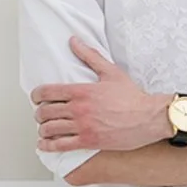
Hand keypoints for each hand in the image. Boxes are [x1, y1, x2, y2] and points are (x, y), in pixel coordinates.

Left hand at [33, 38, 176, 153]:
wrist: (150, 118)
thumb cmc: (133, 96)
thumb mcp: (110, 72)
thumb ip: (89, 55)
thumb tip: (73, 41)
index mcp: (81, 91)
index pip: (46, 92)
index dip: (36, 96)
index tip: (36, 98)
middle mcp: (79, 108)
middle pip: (45, 111)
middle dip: (39, 113)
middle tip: (41, 115)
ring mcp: (83, 126)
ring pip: (50, 129)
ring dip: (43, 129)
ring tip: (44, 129)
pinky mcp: (89, 141)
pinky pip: (61, 145)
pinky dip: (48, 145)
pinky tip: (44, 144)